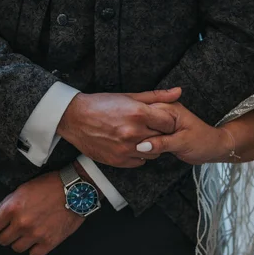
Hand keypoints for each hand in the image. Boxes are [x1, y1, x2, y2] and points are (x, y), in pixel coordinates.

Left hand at [0, 171, 83, 254]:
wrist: (75, 190)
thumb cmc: (49, 186)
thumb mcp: (23, 189)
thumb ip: (8, 204)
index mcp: (12, 209)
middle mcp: (21, 224)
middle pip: (2, 240)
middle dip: (6, 234)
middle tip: (15, 228)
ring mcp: (35, 235)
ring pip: (17, 248)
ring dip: (20, 241)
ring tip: (29, 233)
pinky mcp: (49, 242)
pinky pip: (34, 254)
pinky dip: (35, 249)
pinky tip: (39, 240)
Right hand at [57, 88, 181, 167]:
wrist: (74, 118)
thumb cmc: (102, 104)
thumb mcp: (129, 96)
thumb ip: (156, 96)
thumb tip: (179, 92)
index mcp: (138, 114)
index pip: (169, 122)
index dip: (168, 122)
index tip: (163, 121)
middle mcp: (134, 133)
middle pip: (163, 138)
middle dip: (160, 133)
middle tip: (150, 128)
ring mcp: (126, 149)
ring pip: (154, 153)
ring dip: (151, 146)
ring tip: (140, 136)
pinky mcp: (118, 161)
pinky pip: (140, 162)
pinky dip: (139, 155)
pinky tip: (130, 145)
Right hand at [135, 103, 231, 164]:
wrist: (212, 146)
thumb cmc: (203, 142)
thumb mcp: (183, 143)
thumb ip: (162, 143)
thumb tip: (142, 146)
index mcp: (169, 108)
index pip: (146, 113)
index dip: (141, 127)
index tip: (145, 142)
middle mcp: (162, 112)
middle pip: (140, 122)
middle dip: (142, 136)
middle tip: (153, 147)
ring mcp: (158, 122)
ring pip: (139, 131)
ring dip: (142, 142)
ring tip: (154, 148)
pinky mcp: (156, 132)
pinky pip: (143, 138)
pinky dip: (143, 146)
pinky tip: (149, 151)